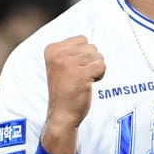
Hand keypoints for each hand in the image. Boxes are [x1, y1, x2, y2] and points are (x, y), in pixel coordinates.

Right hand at [41, 35, 105, 153]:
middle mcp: (58, 54)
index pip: (82, 39)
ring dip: (95, 69)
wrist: (61, 114)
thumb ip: (71, 50)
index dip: (83, 55)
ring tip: (82, 81)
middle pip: (92, 47)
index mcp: (51, 49)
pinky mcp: (81, 74)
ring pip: (98, 56)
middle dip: (90, 62)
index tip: (72, 69)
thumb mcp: (60, 64)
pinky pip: (102, 66)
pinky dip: (100, 75)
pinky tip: (88, 84)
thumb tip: (90, 41)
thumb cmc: (65, 89)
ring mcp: (69, 64)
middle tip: (78, 77)